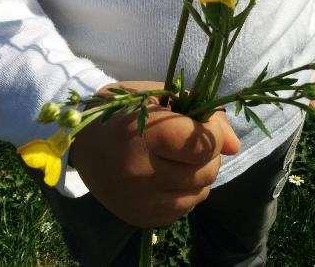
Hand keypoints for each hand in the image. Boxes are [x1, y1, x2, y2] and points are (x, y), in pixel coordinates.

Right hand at [69, 81, 240, 227]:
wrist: (79, 141)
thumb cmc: (123, 110)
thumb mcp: (159, 97)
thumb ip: (201, 114)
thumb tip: (235, 146)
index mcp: (142, 135)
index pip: (203, 144)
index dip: (214, 132)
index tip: (205, 122)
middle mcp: (139, 173)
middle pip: (205, 171)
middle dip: (208, 153)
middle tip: (190, 141)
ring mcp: (139, 200)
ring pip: (199, 193)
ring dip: (200, 174)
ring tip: (180, 158)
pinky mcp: (139, 217)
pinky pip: (183, 209)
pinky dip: (185, 192)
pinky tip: (168, 175)